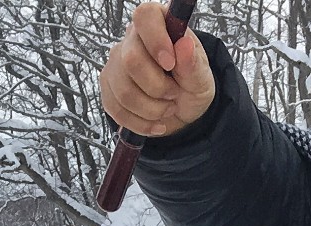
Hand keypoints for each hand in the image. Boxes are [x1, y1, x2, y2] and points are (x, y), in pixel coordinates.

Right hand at [100, 2, 215, 137]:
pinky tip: (155, 123)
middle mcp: (132, 40)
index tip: (170, 64)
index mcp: (158, 24)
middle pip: (131, 60)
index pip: (145, 16)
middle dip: (157, 87)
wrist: (183, 111)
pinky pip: (117, 110)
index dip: (156, 40)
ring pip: (124, 91)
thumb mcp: (202, 77)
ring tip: (167, 108)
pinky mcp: (108, 88)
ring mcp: (116, 64)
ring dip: (151, 109)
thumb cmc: (191, 86)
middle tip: (174, 93)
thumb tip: (184, 44)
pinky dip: (141, 123)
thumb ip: (193, 63)